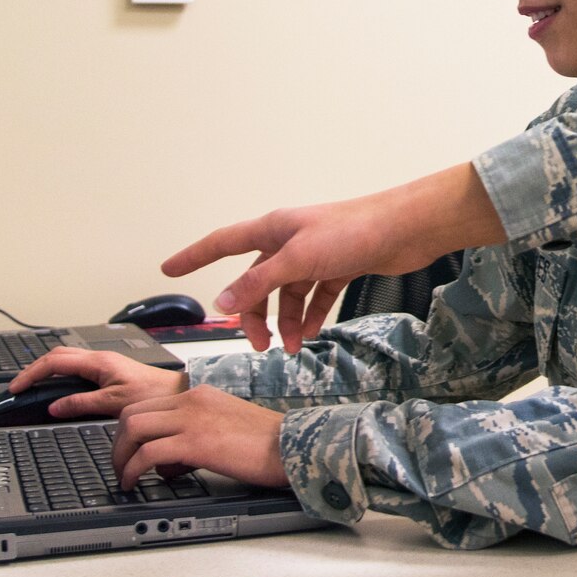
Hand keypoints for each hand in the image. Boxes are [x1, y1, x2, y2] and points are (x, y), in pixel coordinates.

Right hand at [5, 348, 184, 417]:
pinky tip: (58, 386)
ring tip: (33, 385)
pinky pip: (78, 367)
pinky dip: (61, 374)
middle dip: (35, 368)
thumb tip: (54, 406)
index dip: (31, 373)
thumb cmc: (153, 393)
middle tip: (19, 386)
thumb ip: (82, 403)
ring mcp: (105, 363)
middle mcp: (100, 358)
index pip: (54, 361)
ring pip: (67, 359)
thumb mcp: (114, 403)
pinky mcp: (110, 371)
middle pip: (58, 355)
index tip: (16, 388)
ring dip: (47, 369)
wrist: (177, 392)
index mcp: (98, 362)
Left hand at [111, 385, 289, 489]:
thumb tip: (168, 460)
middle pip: (132, 413)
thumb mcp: (225, 426)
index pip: (148, 404)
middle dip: (117, 443)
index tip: (128, 451)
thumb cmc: (267, 442)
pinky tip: (134, 483)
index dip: (130, 431)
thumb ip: (195, 434)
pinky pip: (147, 453)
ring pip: (132, 428)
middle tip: (121, 465)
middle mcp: (192, 400)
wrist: (292, 445)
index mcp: (200, 394)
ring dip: (120, 456)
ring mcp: (192, 418)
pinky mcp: (195, 441)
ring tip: (124, 477)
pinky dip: (132, 470)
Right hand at [162, 161, 504, 352]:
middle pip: (256, 280)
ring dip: (284, 320)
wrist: (407, 229)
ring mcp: (316, 253)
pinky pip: (315, 296)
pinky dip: (309, 315)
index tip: (169, 269)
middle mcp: (291, 239)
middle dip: (253, 313)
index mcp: (274, 229)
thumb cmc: (356, 230)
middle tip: (255, 344)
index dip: (194, 256)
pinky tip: (308, 334)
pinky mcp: (340, 265)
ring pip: (287, 292)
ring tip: (288, 347)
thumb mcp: (298, 259)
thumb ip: (259, 282)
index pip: (222, 242)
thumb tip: (224, 303)